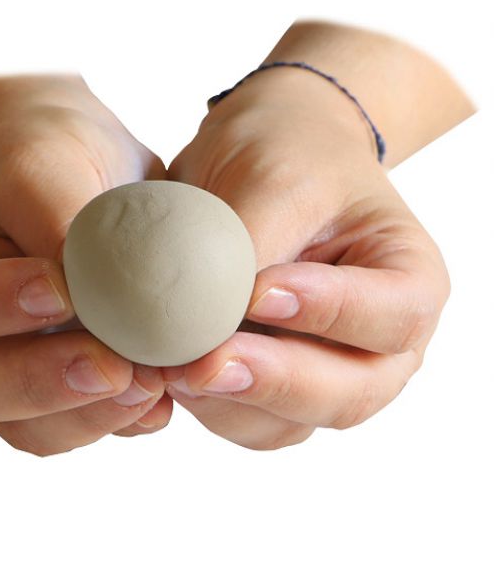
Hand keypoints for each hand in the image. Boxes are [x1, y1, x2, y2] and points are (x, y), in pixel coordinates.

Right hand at [0, 74, 171, 455]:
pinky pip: (74, 425)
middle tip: (111, 366)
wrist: (80, 167)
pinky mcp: (53, 391)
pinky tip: (157, 401)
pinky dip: (116, 419)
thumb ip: (53, 219)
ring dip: (86, 414)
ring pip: (23, 426)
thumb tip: (91, 296)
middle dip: (40, 382)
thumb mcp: (39, 159)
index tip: (59, 291)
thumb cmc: (40, 153)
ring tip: (149, 383)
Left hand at [164, 67, 450, 449]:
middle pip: (349, 393)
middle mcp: (376, 341)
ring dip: (229, 404)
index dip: (329, 313)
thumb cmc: (289, 154)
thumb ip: (252, 248)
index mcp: (408, 278)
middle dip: (274, 382)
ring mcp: (324, 371)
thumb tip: (204, 320)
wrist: (263, 156)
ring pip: (290, 421)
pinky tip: (168, 375)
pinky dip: (207, 407)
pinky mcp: (270, 385)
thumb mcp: (278, 179)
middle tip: (207, 364)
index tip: (260, 294)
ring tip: (172, 370)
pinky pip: (245, 420)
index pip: (393, 314)